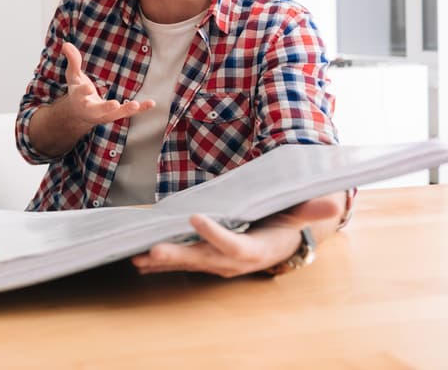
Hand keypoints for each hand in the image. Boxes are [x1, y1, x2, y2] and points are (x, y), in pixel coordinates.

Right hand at [60, 41, 154, 129]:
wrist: (80, 114)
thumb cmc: (77, 92)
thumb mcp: (73, 76)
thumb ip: (72, 61)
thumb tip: (66, 44)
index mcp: (79, 99)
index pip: (80, 94)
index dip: (83, 92)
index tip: (87, 89)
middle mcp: (91, 109)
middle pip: (98, 110)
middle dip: (106, 108)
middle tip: (114, 104)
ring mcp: (105, 114)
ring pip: (115, 115)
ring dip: (126, 110)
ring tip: (135, 104)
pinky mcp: (116, 114)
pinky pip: (129, 113)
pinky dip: (141, 109)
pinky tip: (151, 103)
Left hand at [131, 193, 343, 277]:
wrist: (278, 245)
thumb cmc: (285, 224)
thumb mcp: (297, 214)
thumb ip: (308, 209)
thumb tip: (331, 203)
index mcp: (254, 250)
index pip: (233, 245)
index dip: (214, 234)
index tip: (195, 217)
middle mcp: (232, 262)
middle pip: (202, 259)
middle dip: (176, 255)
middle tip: (152, 250)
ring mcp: (216, 263)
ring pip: (186, 263)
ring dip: (161, 262)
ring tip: (137, 258)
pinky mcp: (204, 260)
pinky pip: (180, 262)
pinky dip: (158, 263)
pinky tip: (138, 261)